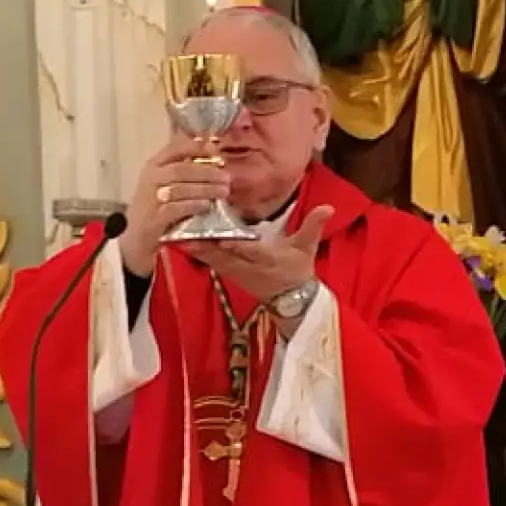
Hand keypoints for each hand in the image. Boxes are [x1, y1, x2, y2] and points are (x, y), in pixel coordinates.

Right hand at [122, 135, 230, 271]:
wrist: (136, 237)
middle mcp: (150, 178)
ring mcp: (150, 198)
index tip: (216, 151)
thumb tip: (213, 155)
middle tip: (226, 178)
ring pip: (180, 188)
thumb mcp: (166, 183)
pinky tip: (207, 205)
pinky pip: (176, 208)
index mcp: (154, 166)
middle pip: (181, 169)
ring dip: (205, 189)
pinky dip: (194, 205)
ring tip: (223, 192)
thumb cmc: (156, 207)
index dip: (197, 147)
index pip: (174, 148)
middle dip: (207, 172)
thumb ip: (186, 170)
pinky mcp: (154, 218)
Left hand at [191, 198, 341, 308]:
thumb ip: (314, 226)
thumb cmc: (298, 269)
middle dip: (205, 246)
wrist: (291, 299)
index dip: (238, 247)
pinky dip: (197, 253)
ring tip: (177, 234)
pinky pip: (210, 263)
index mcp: (269, 258)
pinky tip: (181, 243)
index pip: (252, 252)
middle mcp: (249, 267)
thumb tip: (328, 207)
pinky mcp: (229, 273)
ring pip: (213, 260)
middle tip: (186, 232)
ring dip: (196, 249)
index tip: (224, 239)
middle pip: (224, 256)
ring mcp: (237, 271)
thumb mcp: (308, 248)